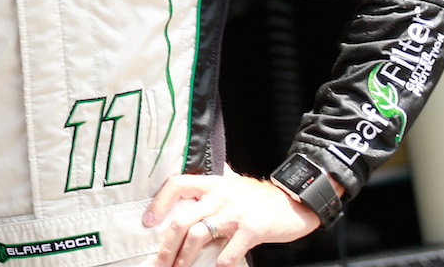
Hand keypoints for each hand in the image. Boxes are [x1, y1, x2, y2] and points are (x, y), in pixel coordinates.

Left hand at [144, 171, 332, 266]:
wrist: (295, 200)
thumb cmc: (261, 197)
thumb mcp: (233, 185)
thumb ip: (212, 188)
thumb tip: (189, 192)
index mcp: (213, 184)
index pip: (177, 185)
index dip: (159, 203)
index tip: (148, 222)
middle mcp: (220, 196)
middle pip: (182, 219)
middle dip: (167, 245)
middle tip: (160, 261)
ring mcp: (236, 212)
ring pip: (199, 235)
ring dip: (185, 256)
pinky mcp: (252, 228)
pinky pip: (230, 248)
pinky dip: (221, 261)